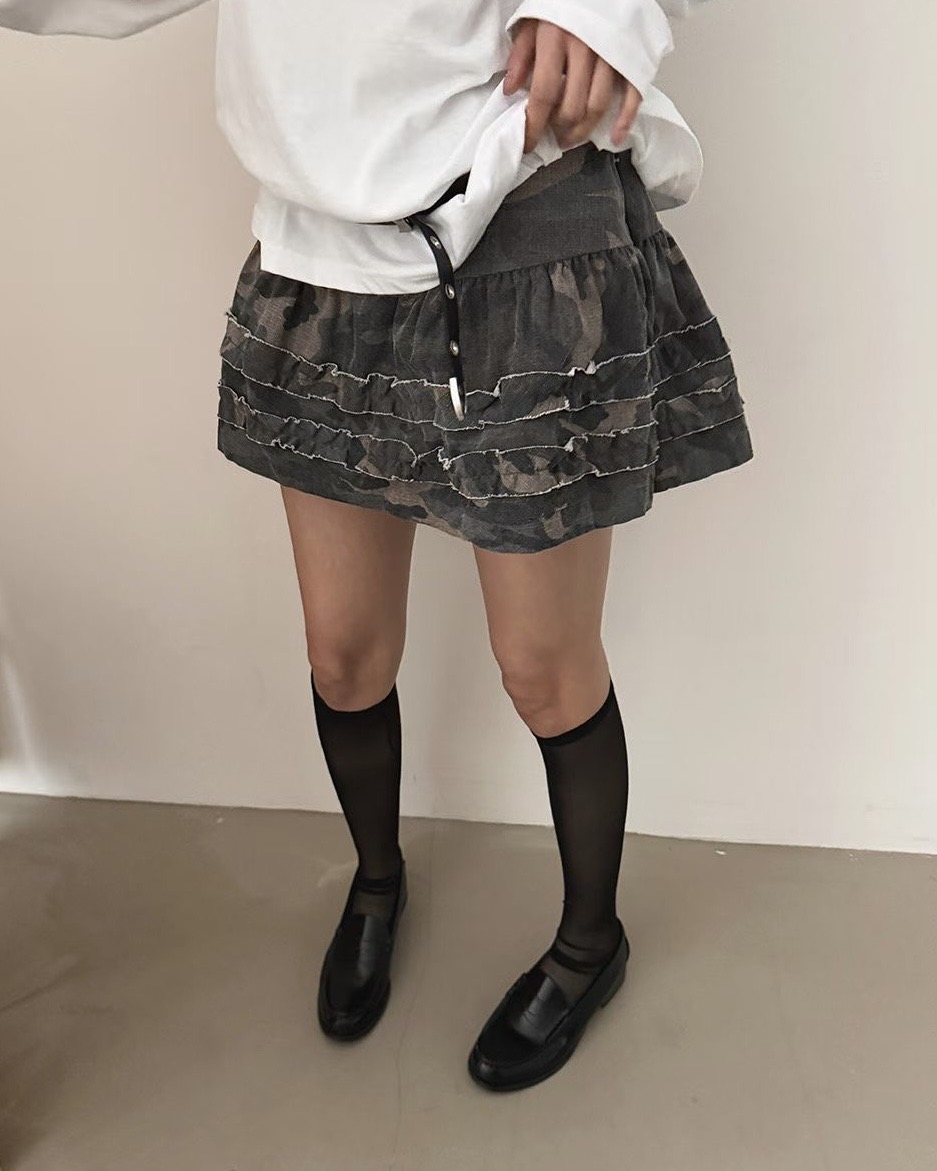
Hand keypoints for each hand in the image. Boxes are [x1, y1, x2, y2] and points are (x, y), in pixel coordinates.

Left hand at [503, 19, 642, 153]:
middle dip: (559, 129)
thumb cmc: (561, 3)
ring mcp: (610, 54)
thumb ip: (521, 55)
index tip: (528, 142)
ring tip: (570, 137)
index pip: (543, 94)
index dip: (534, 125)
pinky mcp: (630, 56)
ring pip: (598, 106)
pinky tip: (614, 137)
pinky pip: (631, 94)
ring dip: (582, 131)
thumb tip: (511, 90)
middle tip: (552, 134)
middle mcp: (585, 48)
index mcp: (556, 38)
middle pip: (572, 106)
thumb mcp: (533, 20)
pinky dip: (624, 120)